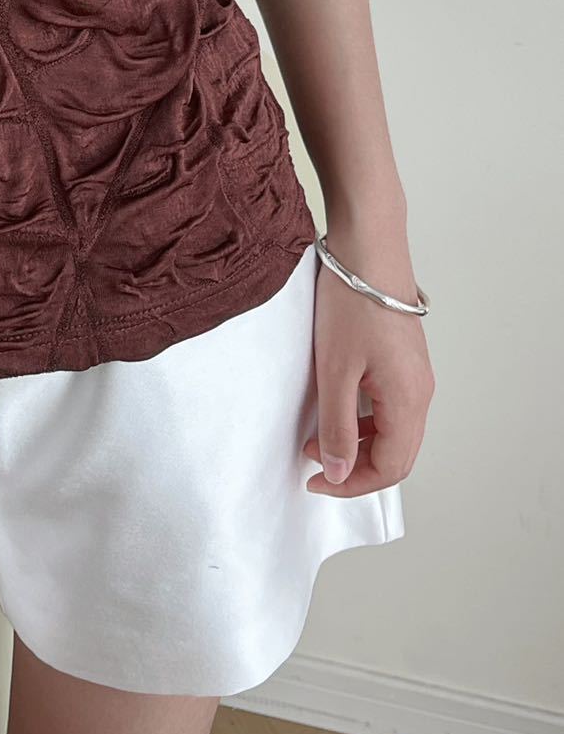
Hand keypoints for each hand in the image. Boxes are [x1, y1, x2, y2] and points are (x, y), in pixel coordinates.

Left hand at [304, 223, 434, 496]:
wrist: (367, 249)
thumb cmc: (352, 304)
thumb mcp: (335, 371)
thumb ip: (336, 426)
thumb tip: (338, 472)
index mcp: (409, 401)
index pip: (390, 467)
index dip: (352, 484)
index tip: (315, 481)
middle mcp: (420, 392)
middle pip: (396, 454)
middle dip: (355, 468)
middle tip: (312, 463)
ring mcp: (415, 375)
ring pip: (393, 431)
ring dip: (358, 443)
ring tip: (317, 436)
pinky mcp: (403, 359)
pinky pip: (390, 406)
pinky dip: (363, 419)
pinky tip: (335, 407)